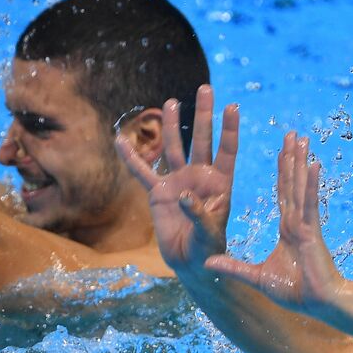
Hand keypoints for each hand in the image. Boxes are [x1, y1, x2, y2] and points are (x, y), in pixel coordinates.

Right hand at [117, 84, 237, 274]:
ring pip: (174, 148)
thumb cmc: (209, 250)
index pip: (227, 151)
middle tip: (207, 88)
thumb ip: (201, 215)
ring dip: (172, 125)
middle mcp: (200, 177)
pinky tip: (120, 140)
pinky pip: (142, 172)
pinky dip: (131, 158)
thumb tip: (186, 195)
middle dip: (204, 115)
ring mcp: (178, 182)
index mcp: (220, 184)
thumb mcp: (210, 235)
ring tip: (172, 102)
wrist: (191, 263)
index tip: (233, 106)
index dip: (229, 130)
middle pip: (202, 139)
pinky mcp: (158, 193)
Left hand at [205, 131, 346, 315]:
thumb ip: (233, 268)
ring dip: (300, 162)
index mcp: (288, 228)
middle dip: (291, 158)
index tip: (281, 151)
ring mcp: (305, 224)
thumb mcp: (256, 278)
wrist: (320, 304)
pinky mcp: (311, 232)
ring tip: (301, 138)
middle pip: (291, 183)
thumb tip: (208, 263)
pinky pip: (309, 204)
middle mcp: (298, 221)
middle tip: (292, 133)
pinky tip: (313, 164)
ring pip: (300, 187)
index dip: (282, 172)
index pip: (283, 194)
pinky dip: (310, 185)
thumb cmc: (296, 292)